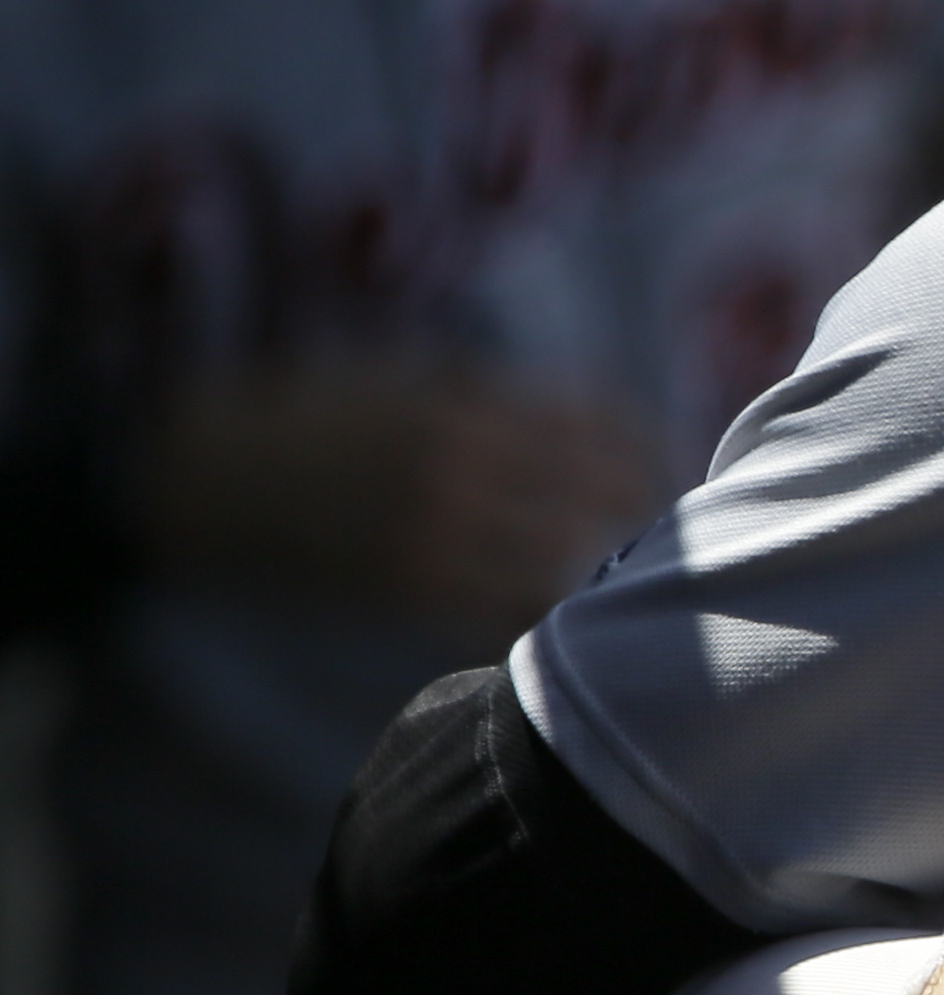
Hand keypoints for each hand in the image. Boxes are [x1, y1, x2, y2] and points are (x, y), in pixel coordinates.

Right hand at [139, 357, 661, 652]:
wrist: (212, 474)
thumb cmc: (323, 418)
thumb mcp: (410, 377)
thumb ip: (499, 395)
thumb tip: (603, 418)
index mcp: (466, 403)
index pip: (598, 425)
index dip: (650, 447)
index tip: (678, 461)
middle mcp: (461, 462)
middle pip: (598, 491)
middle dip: (649, 510)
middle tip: (680, 526)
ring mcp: (436, 530)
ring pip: (566, 555)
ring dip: (612, 567)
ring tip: (644, 577)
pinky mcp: (408, 589)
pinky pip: (508, 609)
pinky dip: (551, 613)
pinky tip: (577, 617)